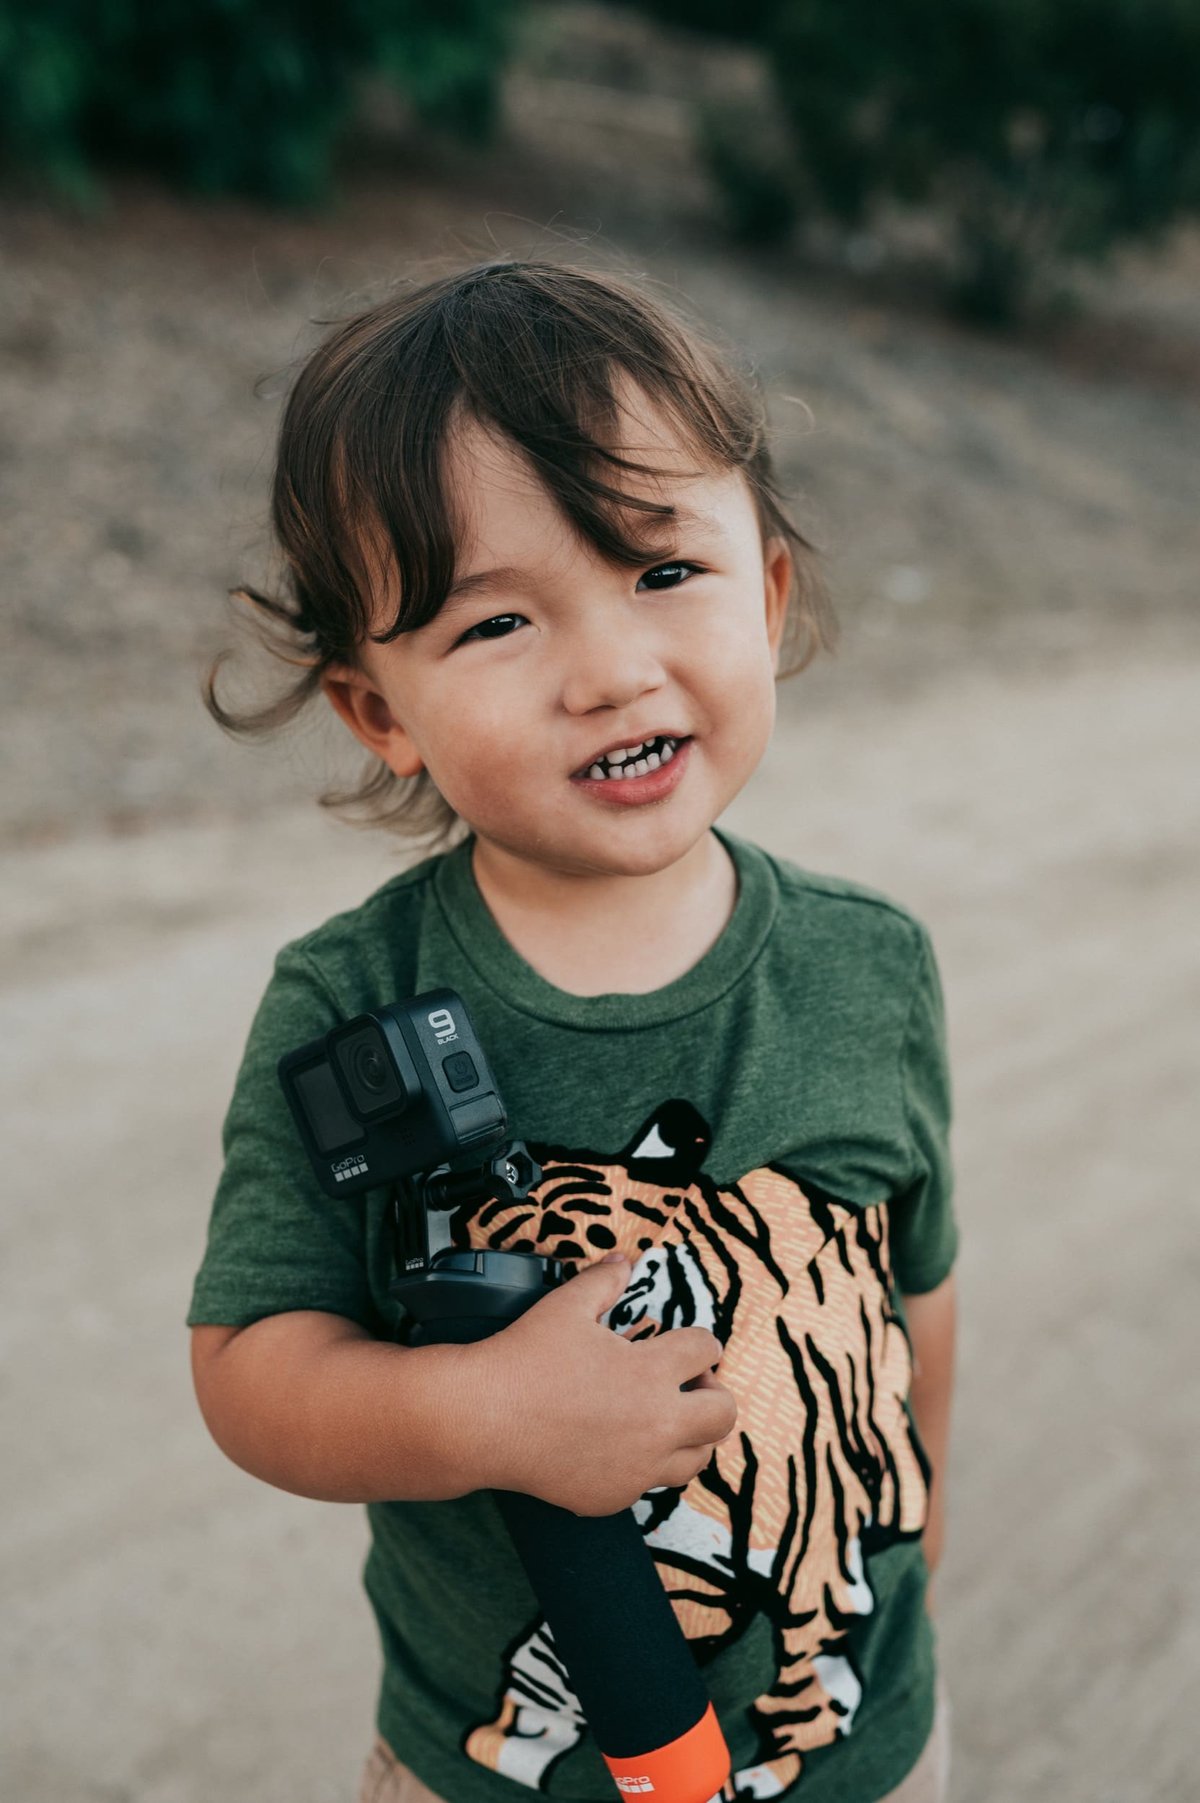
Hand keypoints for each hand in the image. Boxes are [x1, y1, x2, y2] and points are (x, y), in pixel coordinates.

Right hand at [476, 1254, 737, 1516]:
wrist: (483, 1419)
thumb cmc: (525, 1358)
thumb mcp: (566, 1306)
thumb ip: (603, 1281)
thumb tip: (623, 1260)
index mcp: (651, 1372)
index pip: (706, 1350)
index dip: (699, 1341)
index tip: (686, 1343)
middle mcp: (656, 1424)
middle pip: (723, 1414)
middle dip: (713, 1392)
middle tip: (687, 1383)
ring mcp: (637, 1467)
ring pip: (697, 1458)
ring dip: (690, 1434)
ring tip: (664, 1417)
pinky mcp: (613, 1496)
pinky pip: (650, 1483)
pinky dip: (646, 1464)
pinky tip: (622, 1445)